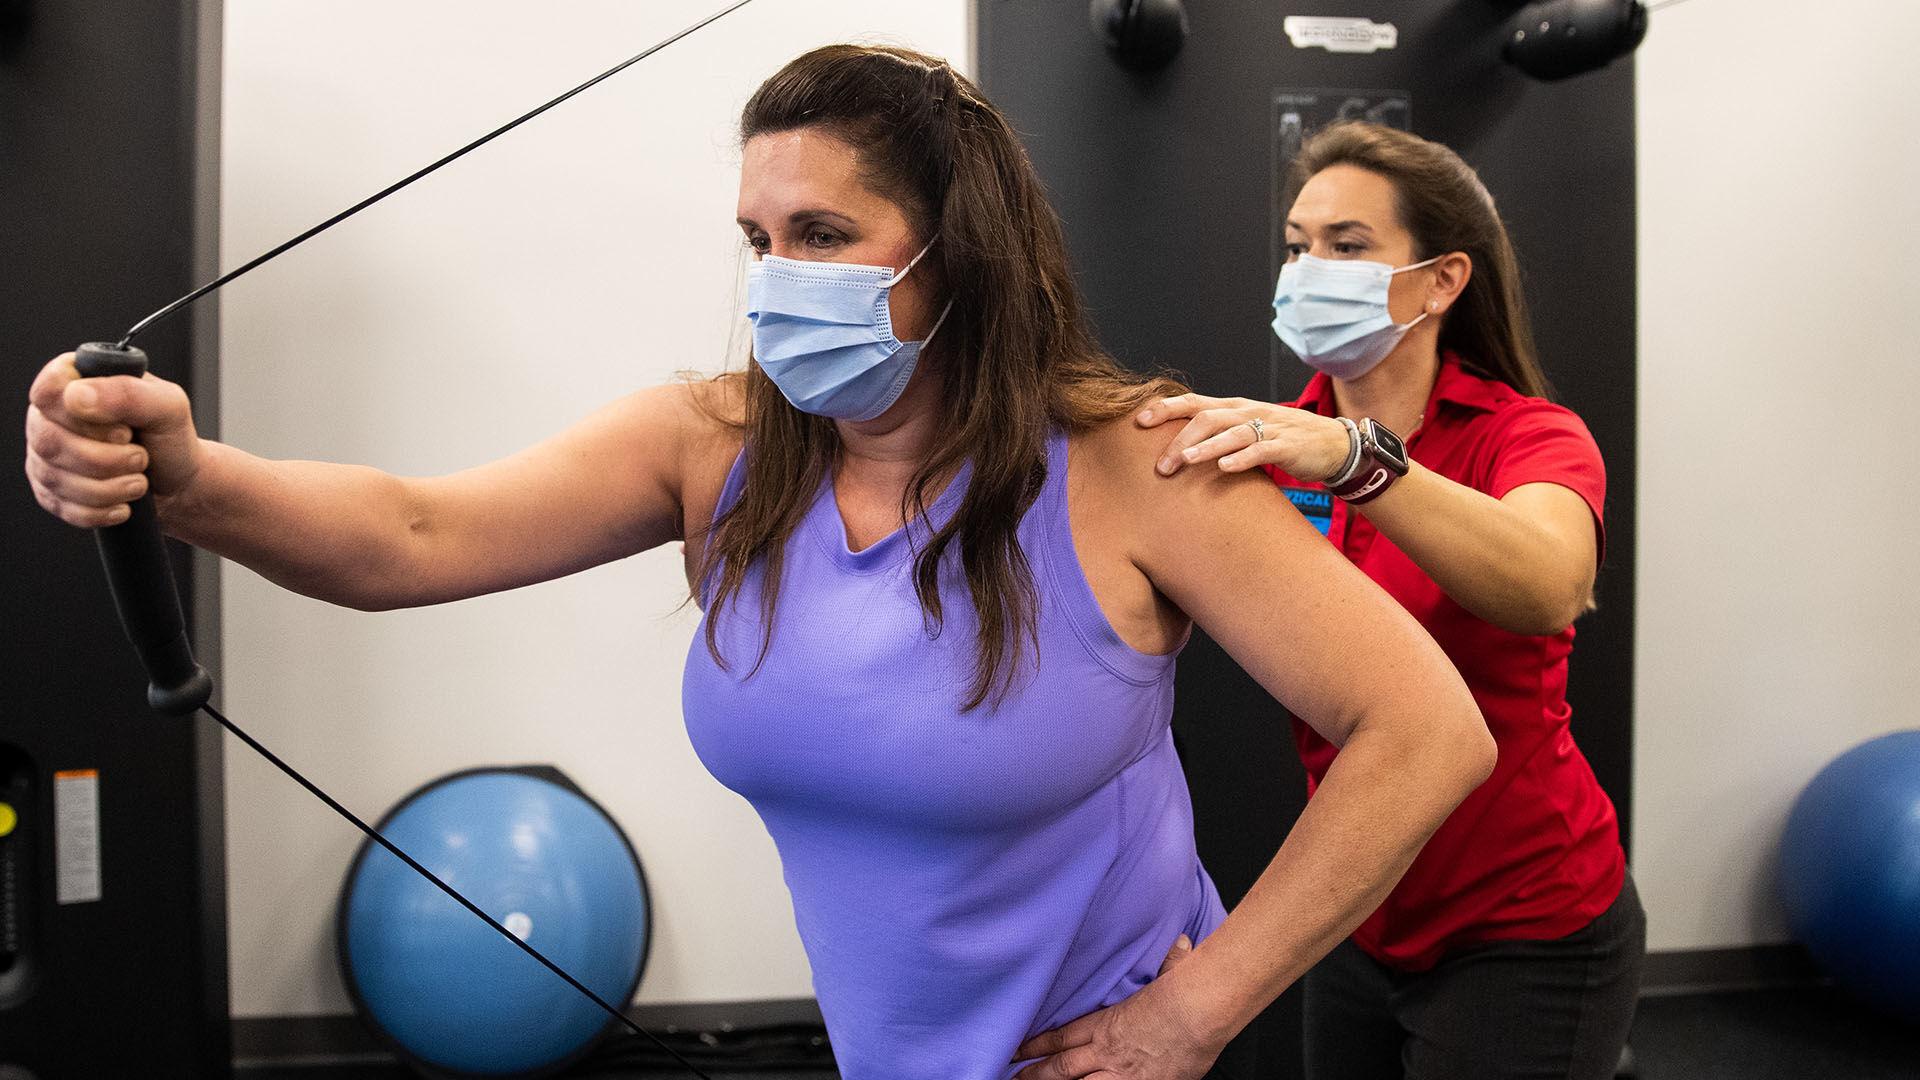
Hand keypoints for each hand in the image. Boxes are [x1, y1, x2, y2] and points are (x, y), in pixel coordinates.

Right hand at [25, 352, 200, 527]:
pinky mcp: (50, 493)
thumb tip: (75, 396)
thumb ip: (127, 392)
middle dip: (107, 458)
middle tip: (141, 456)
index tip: (124, 429)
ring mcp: (44, 457)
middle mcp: (49, 417)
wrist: (179, 483)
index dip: (85, 416)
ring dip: (109, 487)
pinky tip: (123, 503)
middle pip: (50, 441)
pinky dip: (103, 510)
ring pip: (56, 478)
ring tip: (138, 479)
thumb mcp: (167, 405)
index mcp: (73, 383)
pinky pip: (65, 507)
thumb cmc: (169, 437)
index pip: (48, 390)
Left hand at [1013, 935, 1226, 1079]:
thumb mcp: (1171, 973)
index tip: (1018, 1048)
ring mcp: (1121, 1074)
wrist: (1196, 1012)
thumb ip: (1171, 962)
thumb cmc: (1183, 991)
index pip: (1062, 1036)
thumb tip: (1181, 943)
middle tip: (1012, 1075)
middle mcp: (1107, 1050)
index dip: (1037, 1044)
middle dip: (1034, 1072)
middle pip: (1061, 1066)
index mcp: (1108, 1023)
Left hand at [1138, 394, 1349, 482]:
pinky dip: (1242, 458)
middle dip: (1179, 439)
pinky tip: (1225, 468)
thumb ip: (1216, 435)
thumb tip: (1175, 450)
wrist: (1331, 443)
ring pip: (1231, 433)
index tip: (1139, 420)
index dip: (1166, 408)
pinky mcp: (1287, 445)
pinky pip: (1262, 449)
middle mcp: (1247, 413)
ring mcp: (1268, 427)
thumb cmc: (1281, 438)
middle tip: (1160, 466)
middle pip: (1207, 418)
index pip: (1194, 402)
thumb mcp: (1245, 431)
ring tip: (1184, 460)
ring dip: (1206, 447)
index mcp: (1234, 408)